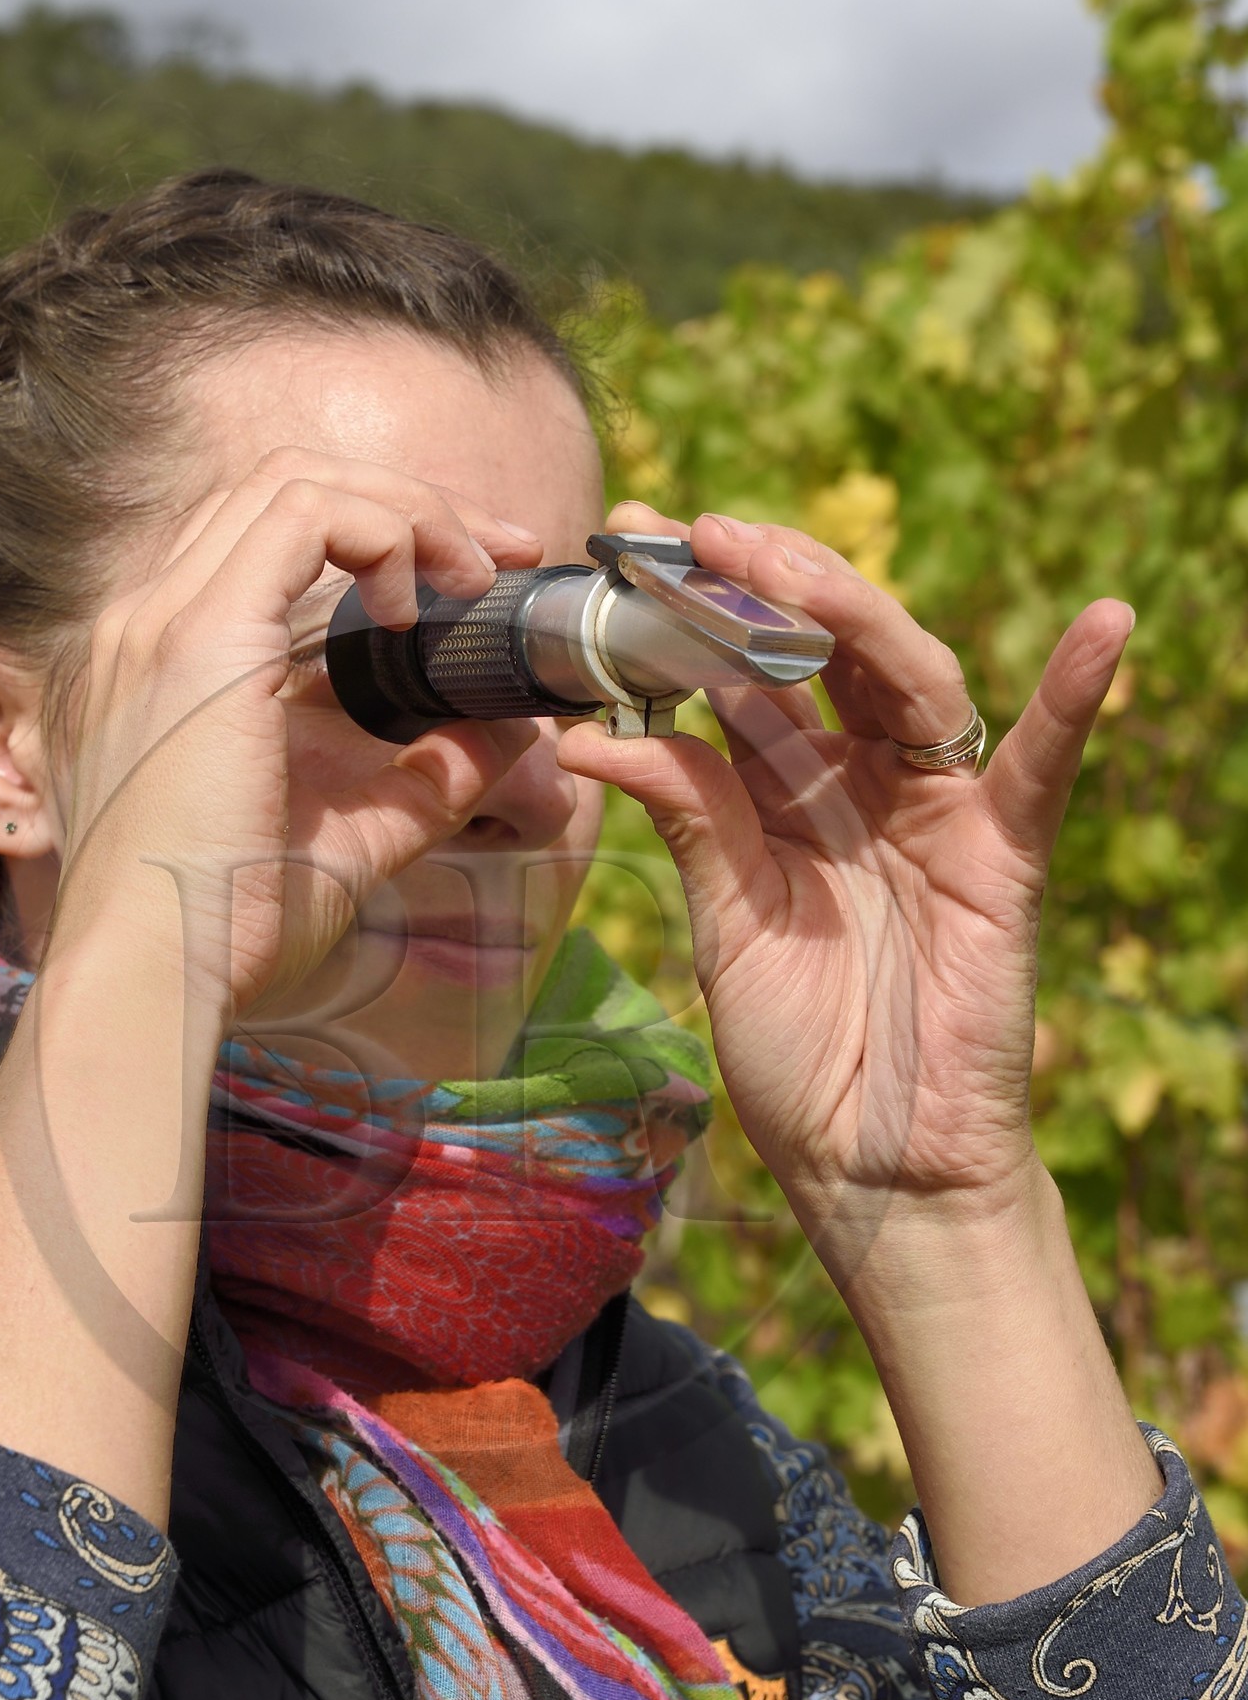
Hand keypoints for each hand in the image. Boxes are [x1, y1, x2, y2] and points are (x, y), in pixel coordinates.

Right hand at [50, 447, 541, 1018]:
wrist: (158, 978)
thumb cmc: (231, 930)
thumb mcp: (353, 838)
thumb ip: (425, 780)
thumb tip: (510, 731)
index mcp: (167, 662)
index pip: (267, 537)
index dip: (379, 533)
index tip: (471, 582)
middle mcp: (148, 621)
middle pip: (286, 486)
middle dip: (410, 503)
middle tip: (504, 558)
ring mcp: (162, 619)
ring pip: (295, 480)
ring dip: (407, 509)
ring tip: (477, 574)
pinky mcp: (199, 637)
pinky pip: (306, 516)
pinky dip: (385, 534)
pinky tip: (420, 607)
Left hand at [556, 504, 1133, 1275]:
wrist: (869, 1166)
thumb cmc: (796, 1055)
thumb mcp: (725, 925)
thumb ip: (691, 819)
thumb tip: (593, 732)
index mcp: (785, 795)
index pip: (744, 678)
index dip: (691, 614)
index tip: (626, 546)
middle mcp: (861, 784)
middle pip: (821, 656)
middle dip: (759, 587)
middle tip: (691, 533)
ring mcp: (934, 811)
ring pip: (904, 680)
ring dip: (851, 609)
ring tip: (781, 558)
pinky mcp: (1003, 857)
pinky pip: (1042, 768)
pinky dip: (1075, 697)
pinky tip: (1107, 627)